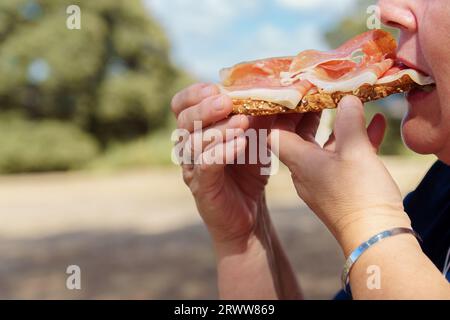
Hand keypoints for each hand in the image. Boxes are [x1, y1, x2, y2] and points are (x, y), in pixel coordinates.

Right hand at [172, 83, 273, 248]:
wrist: (248, 212)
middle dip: (205, 108)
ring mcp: (192, 167)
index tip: (215, 87)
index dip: (193, 94)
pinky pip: (205, 166)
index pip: (181, 105)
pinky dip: (221, 152)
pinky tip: (240, 145)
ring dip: (218, 129)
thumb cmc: (249, 170)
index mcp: (197, 129)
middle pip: (183, 120)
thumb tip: (286, 87)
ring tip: (242, 123)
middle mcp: (189, 146)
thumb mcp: (258, 137)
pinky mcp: (202, 187)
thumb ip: (264, 114)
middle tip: (227, 102)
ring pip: (193, 143)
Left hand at [269, 95, 411, 255]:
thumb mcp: (356, 152)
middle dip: (312, 114)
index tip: (292, 93)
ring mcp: (323, 181)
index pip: (275, 132)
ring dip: (339, 127)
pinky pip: (344, 159)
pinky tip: (377, 125)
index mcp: (299, 161)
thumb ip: (349, 122)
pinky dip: (357, 142)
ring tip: (353, 104)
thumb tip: (346, 99)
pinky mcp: (341, 190)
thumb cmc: (359, 195)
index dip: (280, 112)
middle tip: (323, 92)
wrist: (376, 240)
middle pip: (300, 137)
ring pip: (326, 147)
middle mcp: (305, 171)